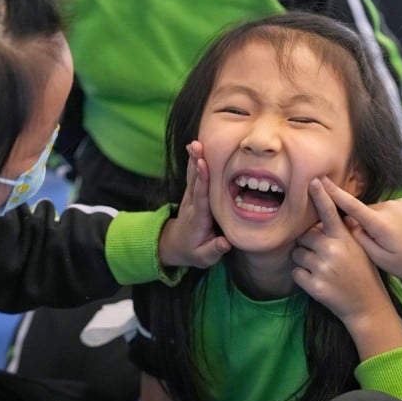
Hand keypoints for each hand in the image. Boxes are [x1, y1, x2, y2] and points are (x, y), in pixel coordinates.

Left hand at [158, 141, 228, 268]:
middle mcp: (192, 205)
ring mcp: (190, 198)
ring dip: (193, 158)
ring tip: (195, 142)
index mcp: (198, 218)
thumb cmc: (194, 251)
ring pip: (192, 176)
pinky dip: (193, 161)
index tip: (202, 164)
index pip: (200, 196)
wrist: (175, 246)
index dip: (202, 180)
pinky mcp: (191, 194)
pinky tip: (194, 147)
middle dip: (196, 163)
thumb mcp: (204, 257)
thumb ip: (215, 250)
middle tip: (197, 145)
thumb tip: (226, 243)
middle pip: (195, 181)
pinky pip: (193, 175)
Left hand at [291, 178, 394, 325]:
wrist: (368, 306)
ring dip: (304, 261)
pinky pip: (295, 273)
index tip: (313, 181)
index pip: (330, 212)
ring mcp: (323, 268)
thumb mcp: (359, 248)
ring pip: (297, 254)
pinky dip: (302, 277)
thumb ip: (343, 231)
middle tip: (324, 256)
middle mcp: (333, 250)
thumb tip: (325, 213)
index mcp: (345, 238)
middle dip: (309, 244)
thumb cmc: (362, 273)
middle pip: (304, 236)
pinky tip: (318, 281)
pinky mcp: (314, 286)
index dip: (321, 195)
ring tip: (323, 270)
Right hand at [318, 178, 401, 305]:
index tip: (320, 181)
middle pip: (365, 212)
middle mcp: (391, 208)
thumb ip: (360, 239)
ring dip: (380, 222)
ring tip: (395, 242)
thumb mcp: (381, 260)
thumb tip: (347, 222)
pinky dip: (393, 219)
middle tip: (378, 245)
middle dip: (365, 224)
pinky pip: (393, 208)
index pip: (351, 206)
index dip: (334, 193)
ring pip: (379, 211)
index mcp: (381, 224)